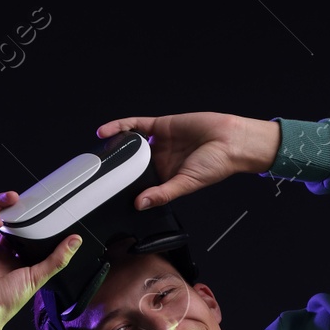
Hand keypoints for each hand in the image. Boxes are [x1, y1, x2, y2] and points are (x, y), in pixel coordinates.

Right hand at [0, 191, 80, 329]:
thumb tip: (76, 241)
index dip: (30, 218)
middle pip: (7, 218)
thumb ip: (57, 259)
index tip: (41, 208)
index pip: (24, 231)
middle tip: (25, 198)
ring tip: (12, 198)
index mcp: (16, 256)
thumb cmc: (8, 299)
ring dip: (0, 203)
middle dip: (15, 205)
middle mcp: (0, 248)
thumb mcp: (38, 276)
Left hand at [96, 112, 281, 209]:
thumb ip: (163, 194)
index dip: (126, 186)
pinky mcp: (161, 126)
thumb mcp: (186, 184)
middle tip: (98, 170)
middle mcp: (162, 160)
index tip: (109, 191)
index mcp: (167, 178)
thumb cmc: (217, 165)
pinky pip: (136, 125)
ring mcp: (160, 143)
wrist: (231, 140)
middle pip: (132, 163)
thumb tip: (141, 204)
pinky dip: (121, 126)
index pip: (141, 183)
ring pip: (131, 142)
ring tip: (98, 151)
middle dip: (117, 165)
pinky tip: (106, 131)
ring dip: (115, 145)